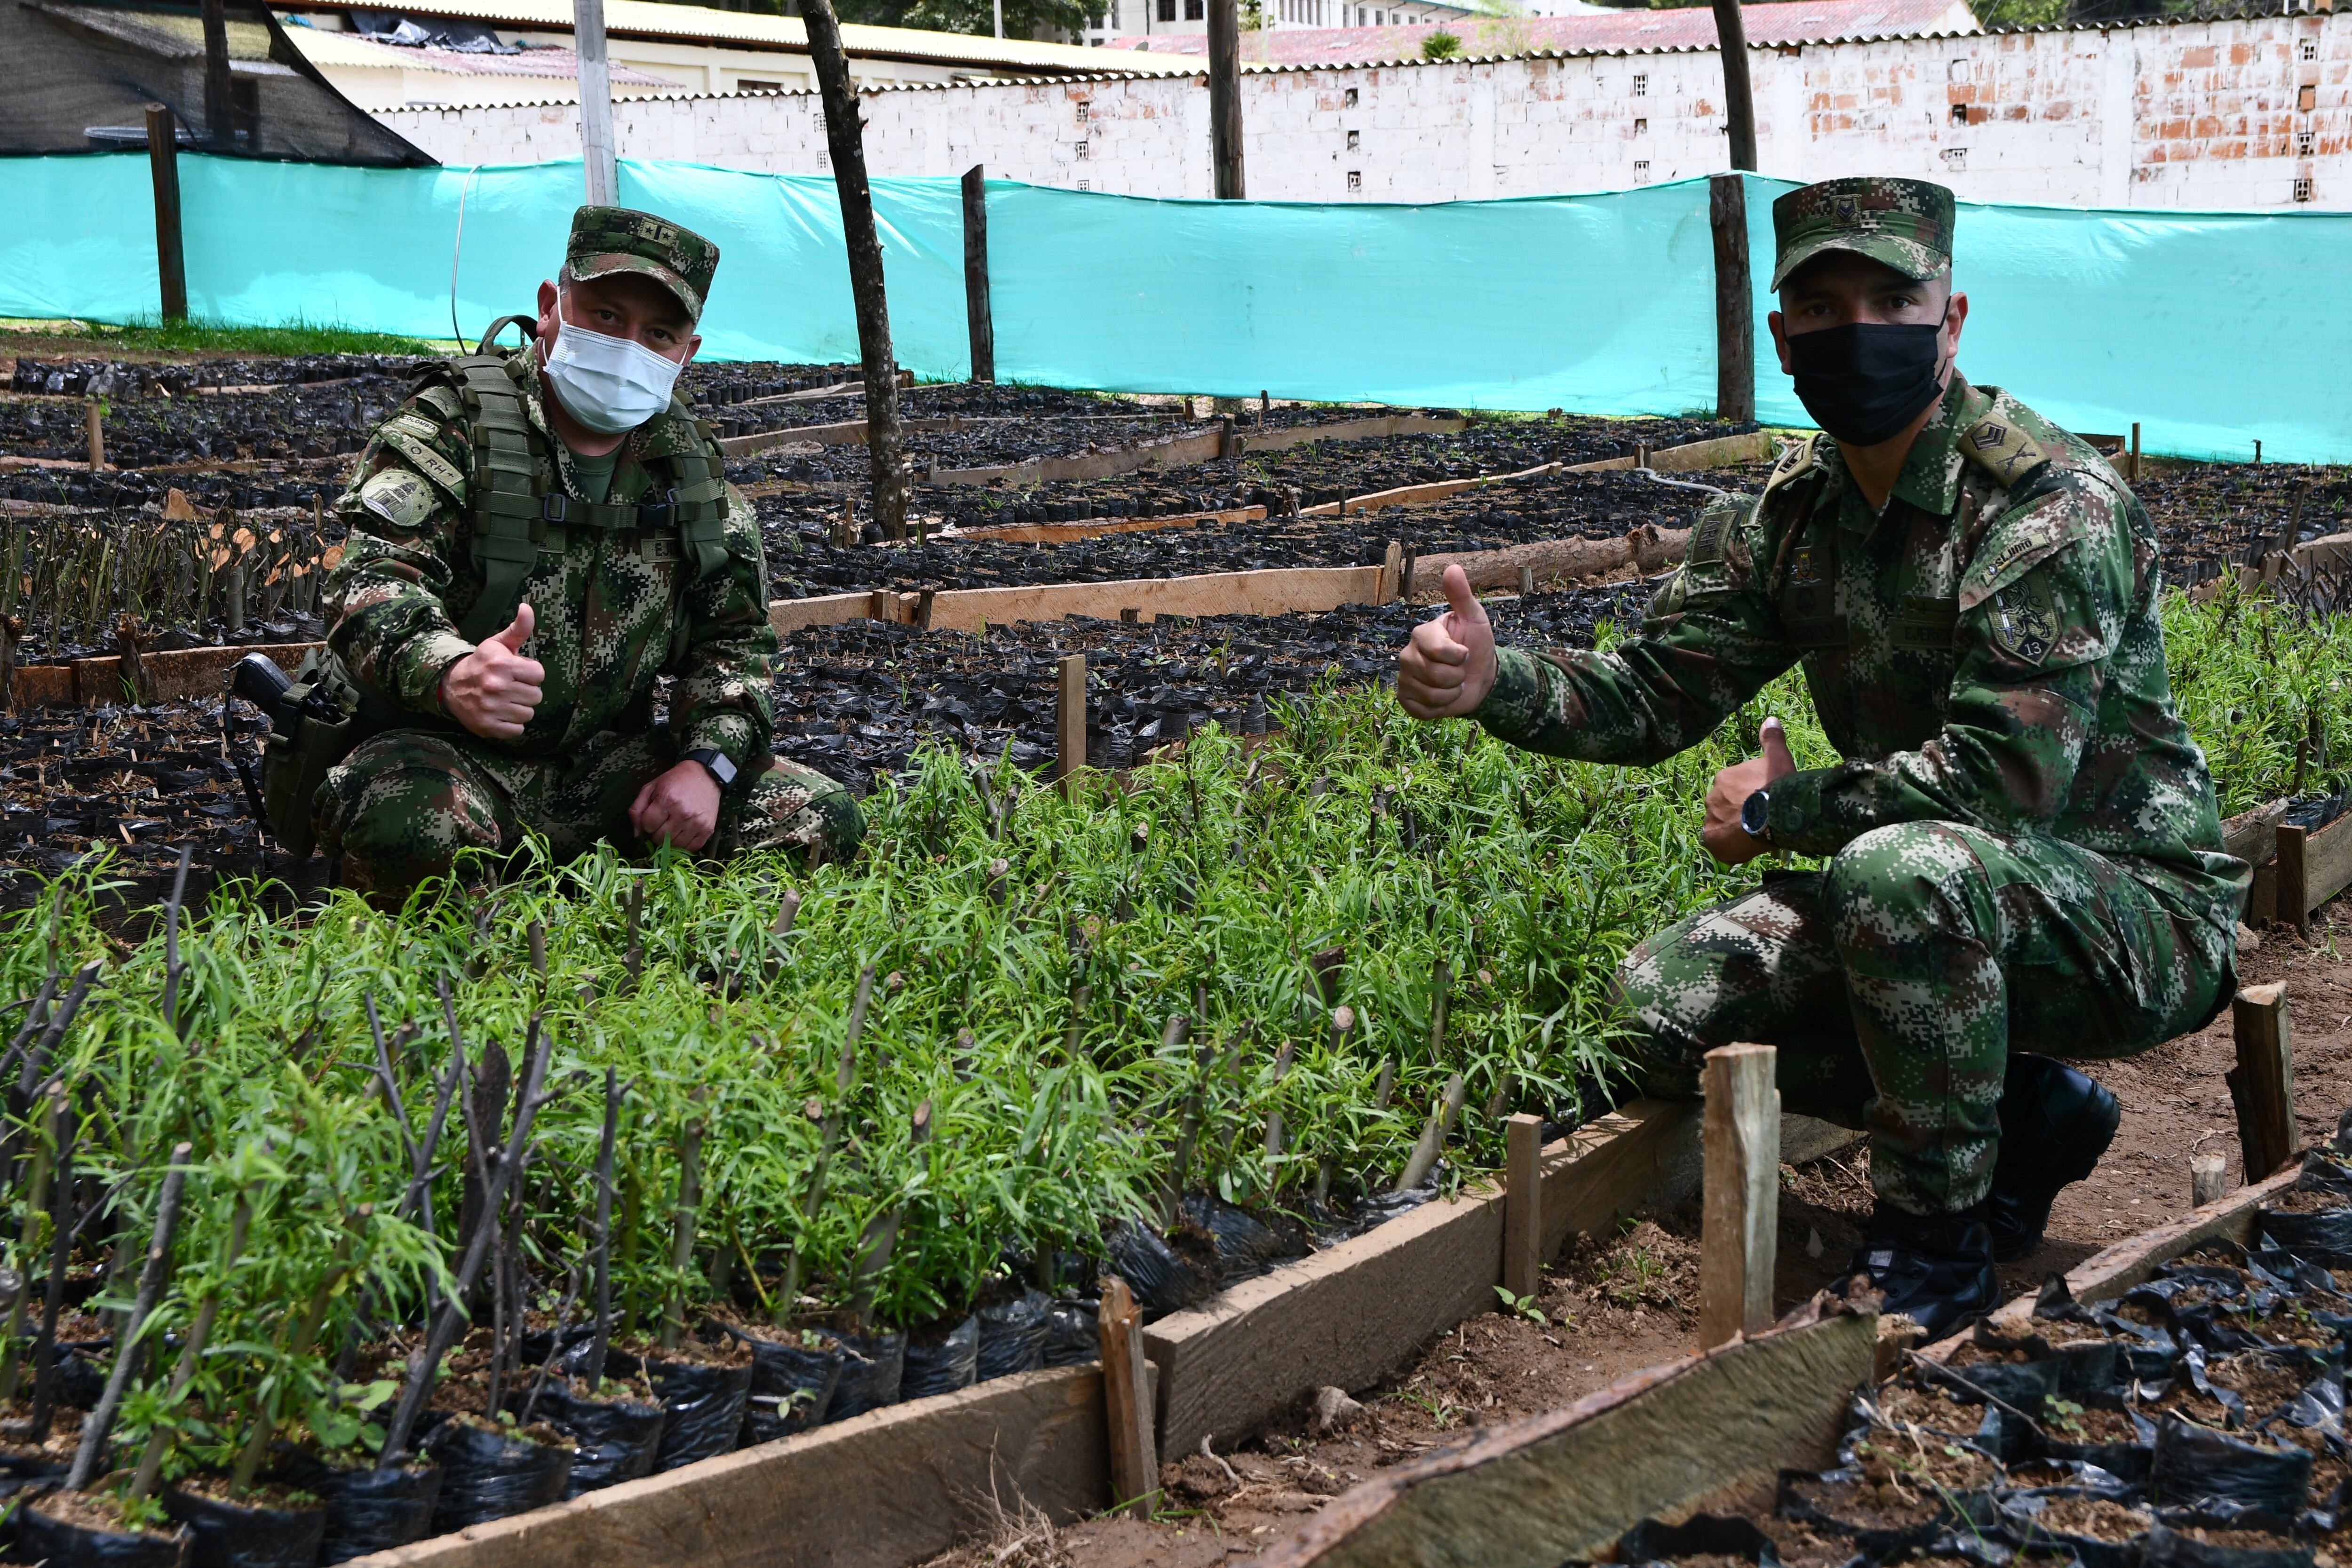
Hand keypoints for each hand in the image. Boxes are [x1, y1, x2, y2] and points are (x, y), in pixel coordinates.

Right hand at [440, 603, 543, 740]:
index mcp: (502, 664)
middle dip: (526, 691)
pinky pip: (517, 729)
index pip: (539, 674)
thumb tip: (526, 607)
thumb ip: (519, 628)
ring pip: (528, 713)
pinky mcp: (487, 726)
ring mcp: (491, 707)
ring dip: (519, 708)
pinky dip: (512, 724)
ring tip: (505, 700)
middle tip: (510, 687)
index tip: (517, 672)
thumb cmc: (482, 663)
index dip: (530, 674)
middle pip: (536, 696)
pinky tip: (501, 713)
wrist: (451, 685)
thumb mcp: (499, 644)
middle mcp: (496, 686)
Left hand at [631, 759, 722, 851]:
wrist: (704, 776)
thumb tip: (637, 835)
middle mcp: (683, 813)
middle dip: (657, 833)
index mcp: (667, 800)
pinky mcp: (708, 829)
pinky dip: (684, 845)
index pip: (648, 826)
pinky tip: (682, 834)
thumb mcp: (650, 788)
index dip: (647, 824)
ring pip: (674, 846)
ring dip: (669, 840)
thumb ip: (637, 810)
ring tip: (672, 829)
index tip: (653, 818)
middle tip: (662, 823)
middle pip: (660, 838)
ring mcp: (697, 823)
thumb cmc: (675, 781)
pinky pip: (691, 848)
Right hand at [1396, 564, 1497, 718]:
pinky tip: (1443, 698)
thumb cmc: (1476, 645)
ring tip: (1453, 684)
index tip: (1465, 652)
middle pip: (1435, 676)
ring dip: (1451, 694)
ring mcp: (1404, 679)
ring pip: (1431, 695)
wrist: (1479, 677)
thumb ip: (1461, 596)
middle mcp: (1407, 655)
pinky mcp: (1405, 700)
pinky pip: (1422, 710)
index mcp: (1422, 635)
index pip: (1439, 652)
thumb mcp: (1474, 618)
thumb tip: (1453, 568)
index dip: (1460, 657)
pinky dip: (1440, 709)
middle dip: (1457, 677)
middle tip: (1460, 671)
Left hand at [1703, 717, 1797, 866]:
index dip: (1748, 796)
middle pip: (1726, 806)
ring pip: (1721, 824)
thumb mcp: (1778, 758)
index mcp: (1724, 778)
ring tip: (1752, 835)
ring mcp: (1710, 818)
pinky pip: (1717, 843)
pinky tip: (1741, 847)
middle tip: (1758, 820)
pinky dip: (1727, 845)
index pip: (1734, 788)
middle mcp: (1712, 796)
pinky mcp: (1711, 838)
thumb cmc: (1776, 786)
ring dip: (1732, 828)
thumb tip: (1770, 719)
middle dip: (1738, 812)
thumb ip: (1772, 740)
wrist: (1773, 814)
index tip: (1761, 802)